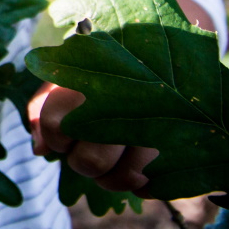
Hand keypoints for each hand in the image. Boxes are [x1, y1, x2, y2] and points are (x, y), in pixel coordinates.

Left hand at [26, 0, 210, 194]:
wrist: (175, 44)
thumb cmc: (108, 64)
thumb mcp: (69, 73)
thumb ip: (42, 108)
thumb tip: (41, 150)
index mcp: (89, 73)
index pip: (55, 127)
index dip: (55, 137)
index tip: (63, 133)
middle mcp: (126, 100)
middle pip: (88, 162)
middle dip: (83, 161)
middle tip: (92, 146)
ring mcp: (161, 125)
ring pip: (121, 180)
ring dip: (112, 175)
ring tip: (116, 154)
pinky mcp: (187, 147)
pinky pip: (152, 184)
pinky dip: (143, 180)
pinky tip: (143, 158)